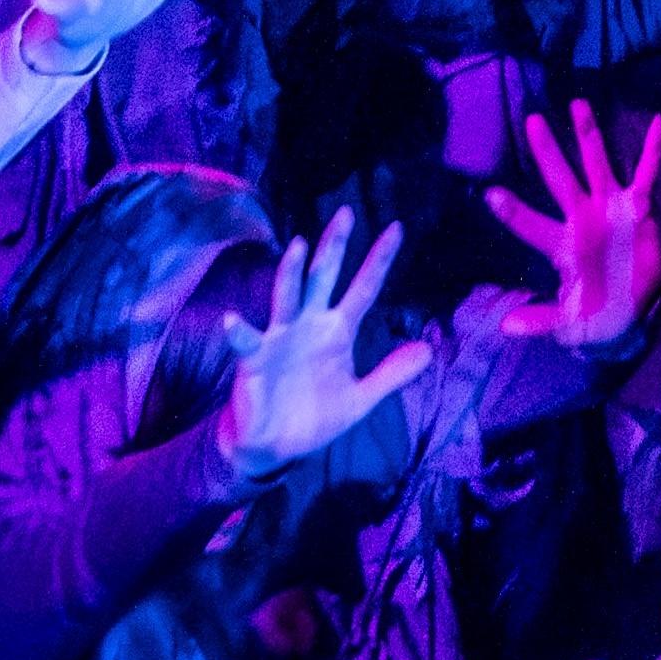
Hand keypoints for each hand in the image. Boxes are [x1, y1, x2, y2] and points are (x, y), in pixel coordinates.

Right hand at [220, 203, 449, 466]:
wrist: (274, 447)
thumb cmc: (314, 416)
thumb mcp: (360, 399)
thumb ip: (391, 374)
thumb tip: (429, 351)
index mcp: (338, 330)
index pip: (364, 289)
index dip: (380, 260)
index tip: (397, 228)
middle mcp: (310, 324)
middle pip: (324, 278)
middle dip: (335, 247)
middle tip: (347, 213)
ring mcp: (280, 338)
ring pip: (288, 297)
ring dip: (292, 272)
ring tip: (299, 246)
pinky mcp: (254, 360)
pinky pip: (245, 343)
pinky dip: (238, 332)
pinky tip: (232, 321)